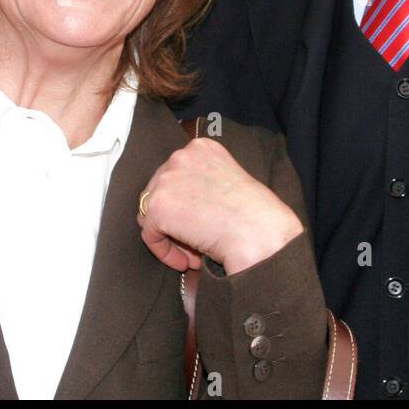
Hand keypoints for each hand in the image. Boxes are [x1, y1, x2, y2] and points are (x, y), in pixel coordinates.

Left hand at [138, 138, 303, 274]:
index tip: (198, 223)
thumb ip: (201, 184)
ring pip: (151, 212)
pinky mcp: (157, 206)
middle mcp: (181, 156)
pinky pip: (150, 234)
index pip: (176, 175)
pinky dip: (164, 252)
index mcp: (201, 147)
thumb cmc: (255, 215)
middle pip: (159, 191)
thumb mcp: (227, 183)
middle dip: (174, 220)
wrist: (259, 233)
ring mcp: (167, 178)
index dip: (184, 203)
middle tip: (194, 243)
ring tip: (193, 253)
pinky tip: (187, 261)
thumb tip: (180, 207)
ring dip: (170, 236)